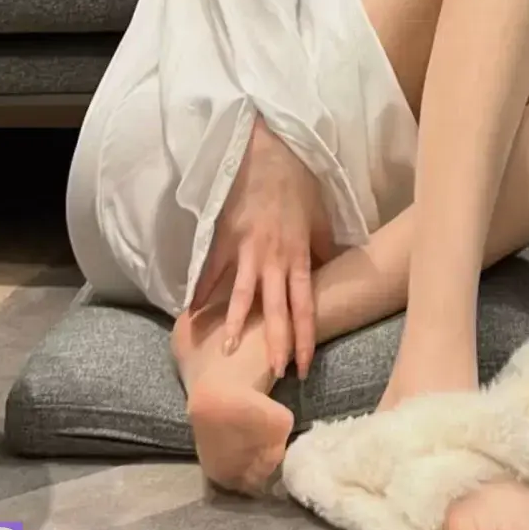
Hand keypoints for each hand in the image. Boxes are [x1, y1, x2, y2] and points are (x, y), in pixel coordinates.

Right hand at [189, 118, 323, 379]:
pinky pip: (210, 269)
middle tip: (274, 374)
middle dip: (275, 343)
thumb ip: (324, 251)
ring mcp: (246, 250)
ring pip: (241, 295)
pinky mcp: (224, 238)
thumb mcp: (321, 220)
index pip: (305, 306)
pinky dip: (200, 291)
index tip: (304, 366)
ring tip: (228, 353)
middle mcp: (273, 260)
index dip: (304, 337)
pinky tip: (190, 312)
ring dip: (235, 325)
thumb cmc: (298, 186)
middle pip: (276, 309)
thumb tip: (338, 272)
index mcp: (298, 257)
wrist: (271, 155)